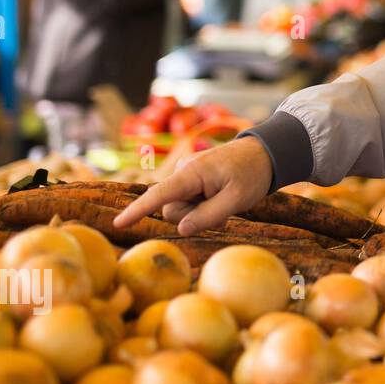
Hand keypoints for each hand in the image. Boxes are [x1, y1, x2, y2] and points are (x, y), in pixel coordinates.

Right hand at [114, 135, 272, 235]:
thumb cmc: (253, 174)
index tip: (118, 224)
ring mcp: (188, 176)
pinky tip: (220, 200)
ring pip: (181, 209)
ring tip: (224, 201)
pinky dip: (203, 207)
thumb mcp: (237, 199)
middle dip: (193, 217)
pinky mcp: (193, 180)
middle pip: (172, 210)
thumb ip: (208, 216)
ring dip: (200, 213)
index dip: (138, 210)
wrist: (266, 154)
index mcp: (192, 173)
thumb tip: (181, 228)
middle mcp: (184, 172)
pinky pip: (189, 202)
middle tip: (222, 209)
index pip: (159, 195)